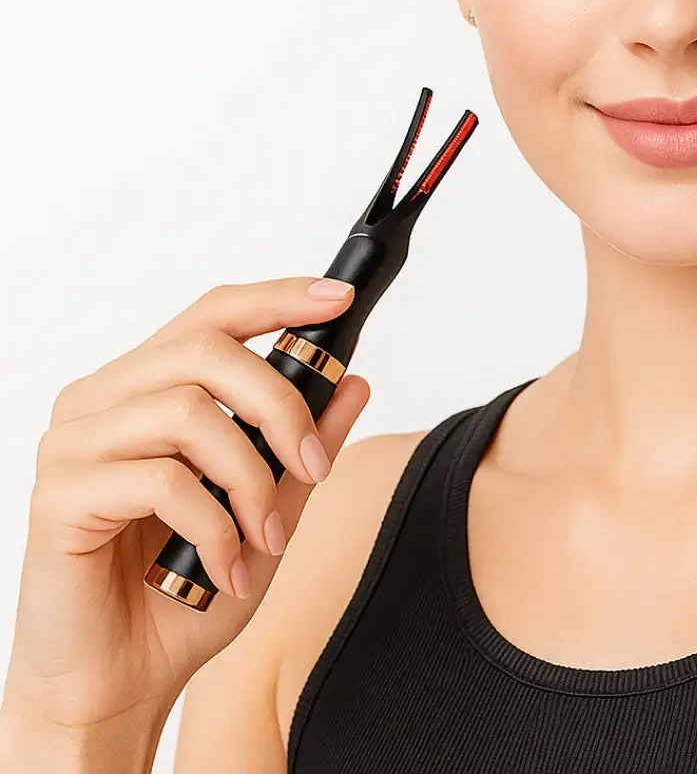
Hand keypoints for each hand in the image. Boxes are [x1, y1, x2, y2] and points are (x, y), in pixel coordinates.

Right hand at [2, 277, 370, 746]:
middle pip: (207, 351)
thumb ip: (303, 443)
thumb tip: (352, 381)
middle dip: (280, 405)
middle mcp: (104, 400)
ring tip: (265, 537)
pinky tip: (224, 568)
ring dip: (250, 479)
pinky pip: (161, 481)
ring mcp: (75, 443)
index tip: (338, 299)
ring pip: (189, 413)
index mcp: (147, 389)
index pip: (214, 315)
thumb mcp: (270, 507)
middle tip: (312, 465)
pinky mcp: (60, 495)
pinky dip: (214, 526)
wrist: (119, 682)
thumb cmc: (182, 590)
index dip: (279, 298)